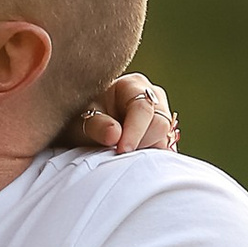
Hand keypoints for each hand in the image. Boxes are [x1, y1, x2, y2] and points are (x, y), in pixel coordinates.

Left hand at [62, 71, 178, 155]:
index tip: (121, 149)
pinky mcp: (163, 136)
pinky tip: (132, 160)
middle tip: (116, 154)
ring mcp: (161, 117)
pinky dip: (149, 159)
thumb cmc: (83, 118)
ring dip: (144, 153)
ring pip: (164, 140)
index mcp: (133, 85)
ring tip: (120, 155)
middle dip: (139, 143)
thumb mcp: (83, 121)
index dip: (134, 131)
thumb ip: (97, 126)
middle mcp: (152, 98)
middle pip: (160, 124)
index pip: (143, 108)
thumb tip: (115, 135)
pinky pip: (164, 151)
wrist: (85, 126)